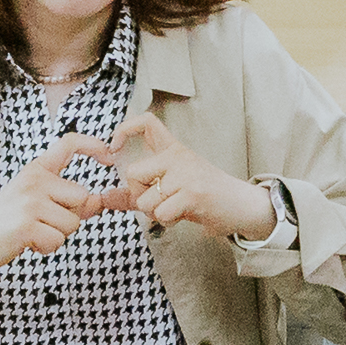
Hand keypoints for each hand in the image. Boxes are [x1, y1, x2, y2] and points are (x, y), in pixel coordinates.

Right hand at [0, 137, 133, 279]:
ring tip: (31, 232)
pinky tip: (26, 243)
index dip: (94, 145)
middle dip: (70, 217)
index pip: (69, 143)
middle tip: (41, 222)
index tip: (109, 157)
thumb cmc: (5, 223)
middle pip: (82, 198)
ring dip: (57, 235)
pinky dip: (46, 248)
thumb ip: (66, 201)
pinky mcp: (26, 225)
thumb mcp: (35, 204)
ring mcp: (29, 201)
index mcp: (35, 169)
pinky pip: (58, 240)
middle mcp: (34, 180)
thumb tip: (98, 201)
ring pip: (73, 223)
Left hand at [100, 109, 281, 240]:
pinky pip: (161, 213)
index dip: (124, 129)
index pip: (147, 123)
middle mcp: (178, 156)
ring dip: (156, 213)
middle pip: (133, 172)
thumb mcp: (168, 190)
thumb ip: (135, 193)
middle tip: (160, 201)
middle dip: (139, 195)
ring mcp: (186, 173)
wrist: (241, 206)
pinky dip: (168, 221)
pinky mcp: (193, 192)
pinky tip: (183, 214)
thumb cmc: (203, 197)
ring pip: (145, 199)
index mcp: (173, 149)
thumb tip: (104, 198)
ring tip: (176, 208)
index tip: (114, 148)